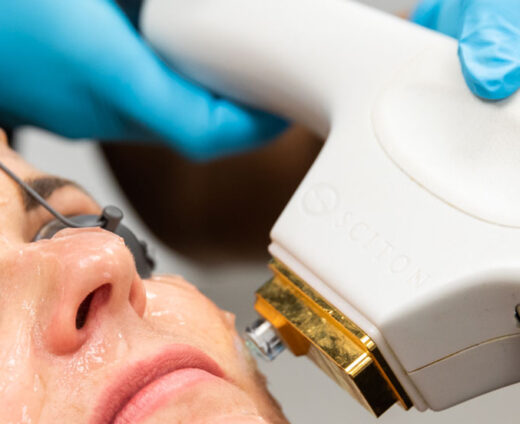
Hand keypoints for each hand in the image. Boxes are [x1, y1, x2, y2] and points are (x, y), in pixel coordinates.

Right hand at [0, 0, 285, 159]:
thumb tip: (189, 3)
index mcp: (101, 68)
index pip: (204, 131)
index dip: (254, 126)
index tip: (283, 106)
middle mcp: (89, 102)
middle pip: (188, 130)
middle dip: (235, 114)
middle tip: (271, 83)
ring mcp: (67, 106)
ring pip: (155, 120)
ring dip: (196, 100)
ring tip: (231, 66)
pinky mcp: (52, 97)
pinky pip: (121, 104)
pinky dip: (155, 86)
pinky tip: (161, 50)